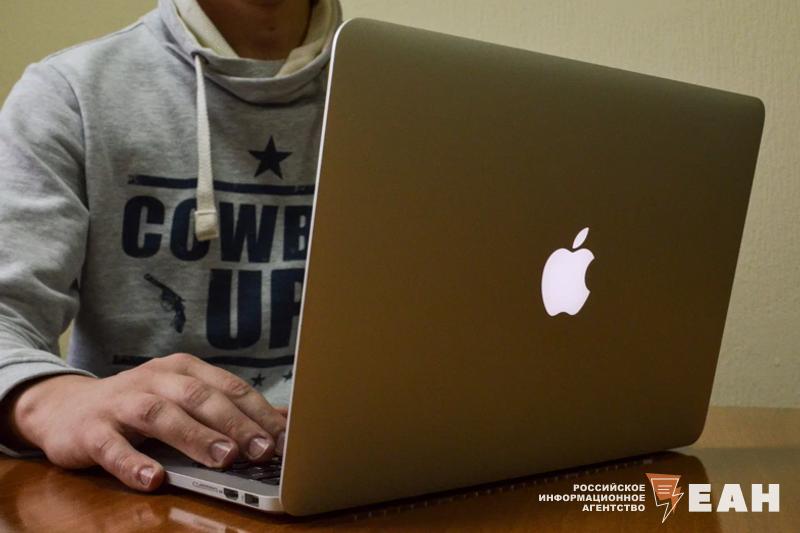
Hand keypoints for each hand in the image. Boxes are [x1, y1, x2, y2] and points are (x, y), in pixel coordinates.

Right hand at [4, 353, 286, 491]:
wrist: (67, 408)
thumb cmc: (140, 406)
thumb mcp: (185, 400)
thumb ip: (229, 410)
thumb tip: (283, 422)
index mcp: (184, 370)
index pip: (228, 388)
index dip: (257, 412)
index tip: (282, 437)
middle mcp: (156, 379)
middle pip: (200, 398)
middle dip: (234, 424)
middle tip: (260, 450)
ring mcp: (122, 403)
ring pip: (161, 415)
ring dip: (194, 437)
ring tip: (222, 460)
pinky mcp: (91, 430)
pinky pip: (112, 447)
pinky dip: (133, 463)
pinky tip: (153, 479)